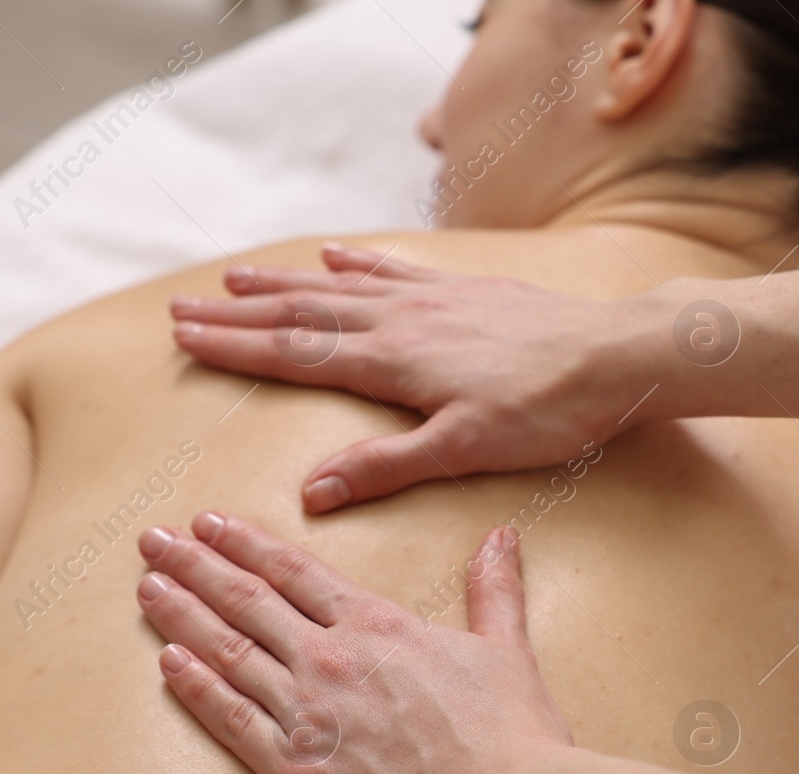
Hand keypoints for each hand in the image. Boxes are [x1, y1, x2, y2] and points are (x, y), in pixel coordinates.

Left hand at [135, 511, 572, 773]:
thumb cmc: (515, 739)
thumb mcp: (508, 651)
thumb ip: (494, 590)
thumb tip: (501, 535)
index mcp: (379, 626)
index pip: (296, 572)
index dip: (246, 545)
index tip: (208, 524)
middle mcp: (333, 658)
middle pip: (247, 601)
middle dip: (195, 565)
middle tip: (152, 540)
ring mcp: (309, 713)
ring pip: (228, 652)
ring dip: (181, 616)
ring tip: (146, 587)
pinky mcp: (295, 772)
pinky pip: (231, 721)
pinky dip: (196, 687)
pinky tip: (167, 662)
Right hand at [169, 244, 667, 513]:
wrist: (614, 356)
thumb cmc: (546, 413)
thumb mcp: (464, 451)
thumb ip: (385, 469)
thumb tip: (312, 493)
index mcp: (392, 364)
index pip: (295, 354)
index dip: (235, 347)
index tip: (185, 338)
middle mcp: (400, 321)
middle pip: (302, 315)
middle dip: (239, 315)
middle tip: (183, 310)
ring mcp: (431, 300)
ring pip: (340, 288)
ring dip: (284, 284)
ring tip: (236, 278)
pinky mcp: (465, 290)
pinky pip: (396, 270)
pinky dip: (359, 263)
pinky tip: (336, 255)